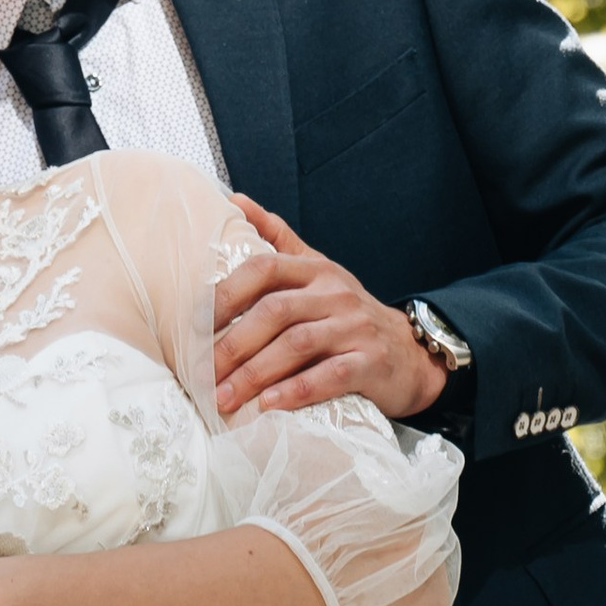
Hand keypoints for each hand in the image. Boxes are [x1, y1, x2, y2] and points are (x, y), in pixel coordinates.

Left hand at [211, 200, 445, 420]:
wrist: (410, 354)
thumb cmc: (348, 314)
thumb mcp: (319, 270)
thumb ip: (278, 238)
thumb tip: (235, 199)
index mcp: (316, 270)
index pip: (265, 268)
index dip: (227, 293)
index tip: (195, 324)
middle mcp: (335, 293)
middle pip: (275, 312)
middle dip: (233, 344)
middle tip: (202, 374)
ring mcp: (354, 327)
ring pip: (298, 345)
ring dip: (255, 374)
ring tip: (225, 398)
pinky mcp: (370, 363)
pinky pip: (329, 376)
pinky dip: (296, 391)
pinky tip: (269, 406)